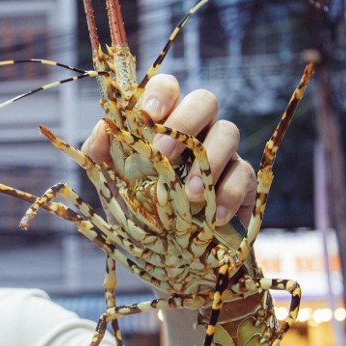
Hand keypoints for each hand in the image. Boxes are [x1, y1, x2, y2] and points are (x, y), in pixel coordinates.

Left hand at [81, 74, 256, 225]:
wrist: (167, 257)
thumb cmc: (139, 212)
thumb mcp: (111, 185)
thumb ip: (100, 154)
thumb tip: (104, 127)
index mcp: (163, 123)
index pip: (168, 88)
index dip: (160, 93)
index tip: (145, 115)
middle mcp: (196, 131)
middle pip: (204, 100)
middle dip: (185, 121)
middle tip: (163, 154)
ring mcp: (223, 153)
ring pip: (229, 131)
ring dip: (210, 159)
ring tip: (190, 195)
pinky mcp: (244, 181)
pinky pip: (245, 174)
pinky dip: (229, 195)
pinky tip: (214, 217)